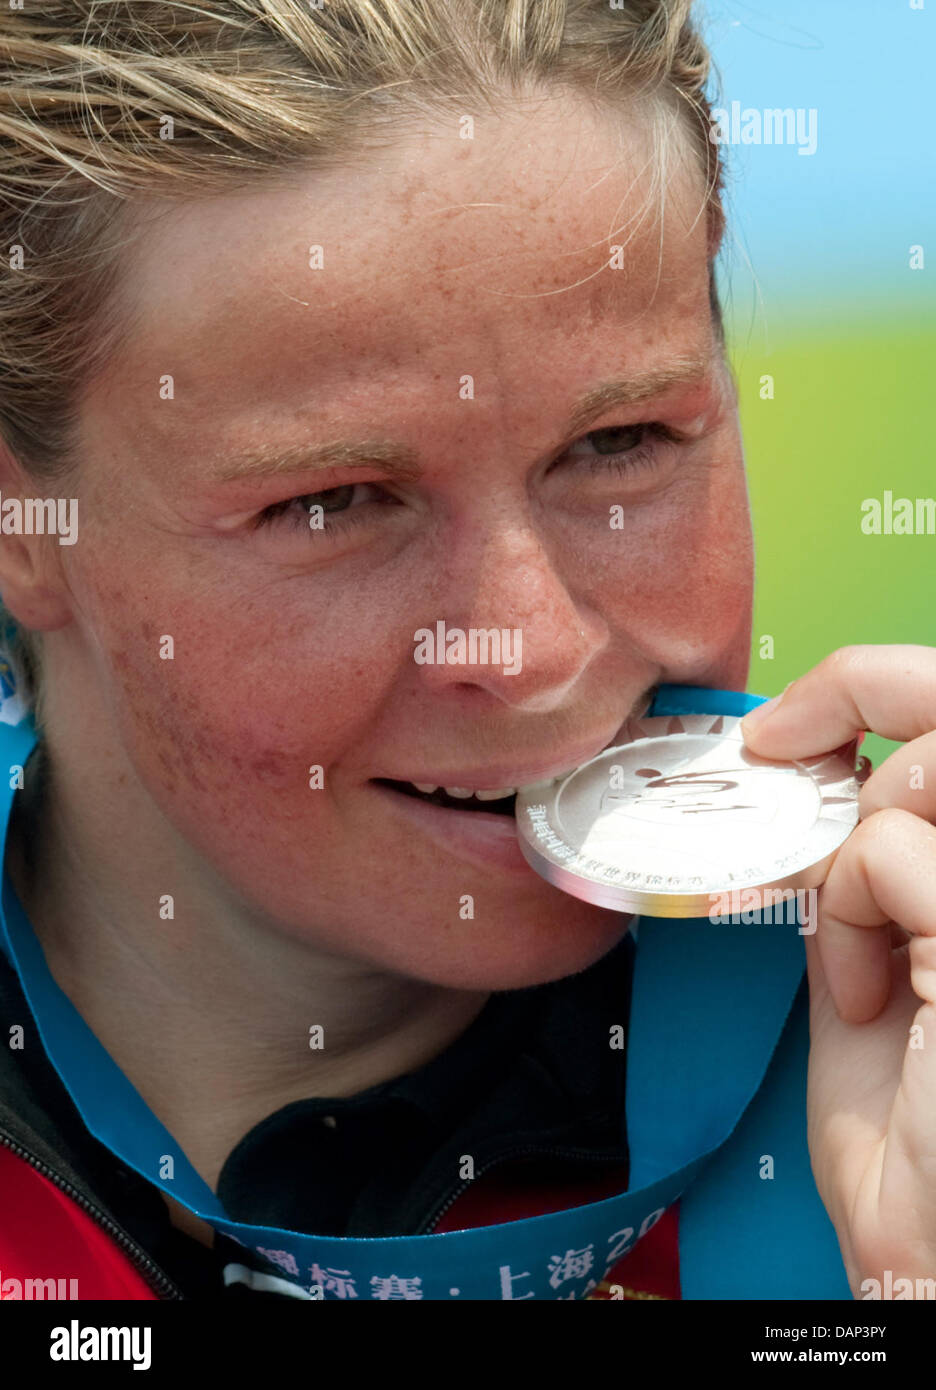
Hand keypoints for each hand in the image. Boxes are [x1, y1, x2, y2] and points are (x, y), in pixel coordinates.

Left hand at [740, 645, 935, 1298]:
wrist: (928, 1244)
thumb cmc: (912, 1130)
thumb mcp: (877, 962)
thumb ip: (869, 871)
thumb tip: (819, 786)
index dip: (877, 683)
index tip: (791, 729)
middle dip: (865, 686)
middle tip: (782, 742)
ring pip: (921, 769)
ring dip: (850, 849)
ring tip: (848, 945)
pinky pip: (886, 852)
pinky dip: (844, 915)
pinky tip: (864, 1000)